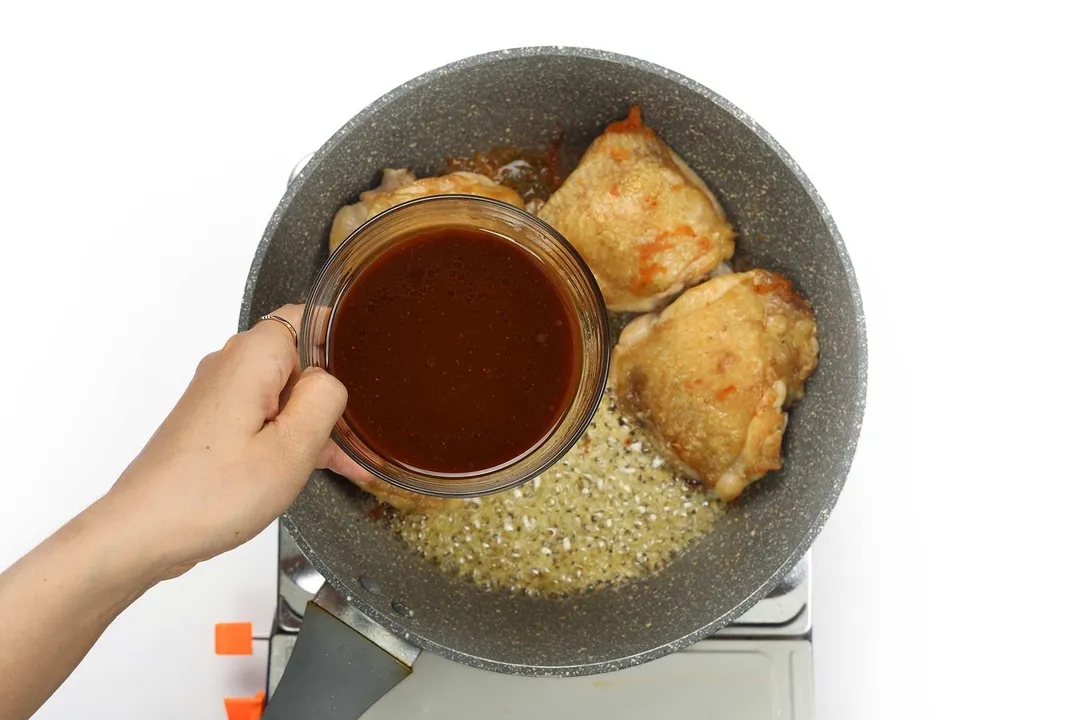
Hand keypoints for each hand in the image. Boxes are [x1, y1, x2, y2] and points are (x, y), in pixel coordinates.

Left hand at [102, 304, 347, 578]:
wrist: (143, 532)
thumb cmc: (209, 495)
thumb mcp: (292, 449)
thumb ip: (325, 400)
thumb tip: (332, 381)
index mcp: (253, 357)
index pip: (310, 318)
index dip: (341, 347)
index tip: (359, 384)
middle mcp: (230, 364)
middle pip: (298, 357)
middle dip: (329, 392)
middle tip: (349, 436)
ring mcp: (218, 393)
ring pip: (283, 390)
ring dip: (312, 421)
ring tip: (340, 462)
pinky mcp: (212, 421)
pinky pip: (262, 415)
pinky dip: (287, 435)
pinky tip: (312, 468)